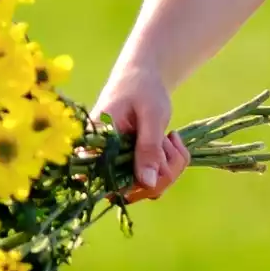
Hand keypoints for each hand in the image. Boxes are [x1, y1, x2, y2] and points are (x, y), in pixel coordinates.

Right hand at [89, 67, 190, 202]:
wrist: (142, 78)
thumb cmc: (142, 90)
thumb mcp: (151, 116)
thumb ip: (148, 148)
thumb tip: (148, 184)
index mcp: (96, 148)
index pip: (109, 184)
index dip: (139, 181)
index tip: (159, 149)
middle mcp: (103, 163)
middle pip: (134, 192)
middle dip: (163, 170)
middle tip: (167, 139)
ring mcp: (120, 167)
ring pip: (150, 188)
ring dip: (171, 165)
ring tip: (169, 137)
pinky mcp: (134, 167)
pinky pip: (158, 180)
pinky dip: (174, 163)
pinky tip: (171, 140)